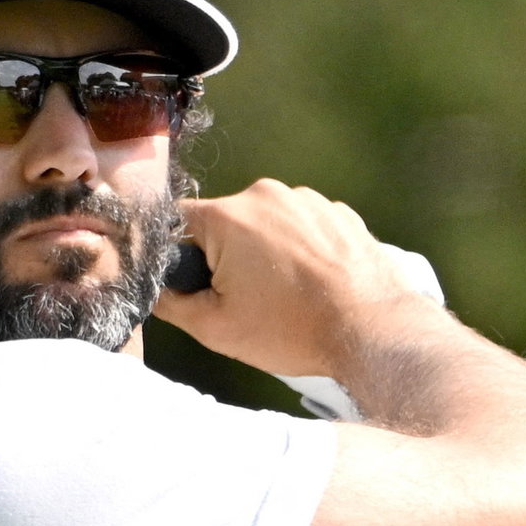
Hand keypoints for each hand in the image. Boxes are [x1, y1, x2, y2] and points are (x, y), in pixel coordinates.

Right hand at [153, 179, 441, 376]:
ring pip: (263, 223)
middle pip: (222, 222)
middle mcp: (266, 194)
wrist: (374, 330)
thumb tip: (152, 287)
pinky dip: (298, 250)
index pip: (176, 220)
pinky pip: (300, 225)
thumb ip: (170, 302)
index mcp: (228, 216)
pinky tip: (310, 284)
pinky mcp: (338, 211)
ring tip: (283, 294)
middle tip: (243, 299)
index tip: (193, 282)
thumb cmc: (294, 331)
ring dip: (262, 252)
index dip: (175, 253)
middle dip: (224, 256)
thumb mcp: (216, 328)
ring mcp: (307, 199)